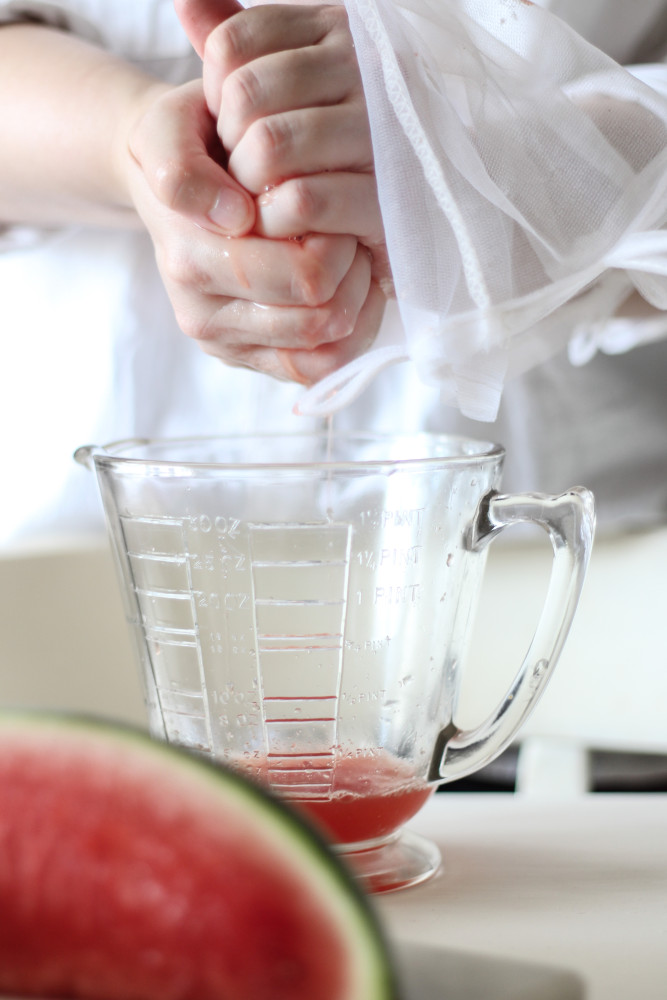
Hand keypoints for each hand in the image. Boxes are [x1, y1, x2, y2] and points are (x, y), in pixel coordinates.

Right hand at [125, 79, 384, 381]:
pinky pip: (320, 369)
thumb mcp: (167, 131)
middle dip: (351, 271)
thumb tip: (234, 216)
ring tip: (350, 254)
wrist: (171, 185)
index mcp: (191, 261)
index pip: (302, 275)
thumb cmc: (186, 148)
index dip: (338, 240)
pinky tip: (352, 288)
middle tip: (348, 228)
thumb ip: (182, 169)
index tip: (333, 198)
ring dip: (354, 301)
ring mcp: (229, 346)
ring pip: (325, 350)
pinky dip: (350, 333)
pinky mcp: (251, 360)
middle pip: (319, 318)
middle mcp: (204, 318)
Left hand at [198, 3, 391, 292]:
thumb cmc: (334, 144)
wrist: (419, 207)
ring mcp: (379, 132)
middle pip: (246, 94)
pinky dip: (274, 219)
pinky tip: (282, 224)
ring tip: (262, 197)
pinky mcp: (384, 195)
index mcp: (336, 30)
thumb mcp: (290, 78)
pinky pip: (302, 200)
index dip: (214, 92)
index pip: (232, 43)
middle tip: (245, 171)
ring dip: (248, 185)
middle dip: (230, 144)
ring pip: (270, 145)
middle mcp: (363, 69)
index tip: (233, 125)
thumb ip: (241, 39)